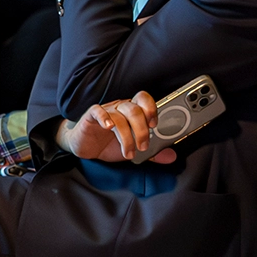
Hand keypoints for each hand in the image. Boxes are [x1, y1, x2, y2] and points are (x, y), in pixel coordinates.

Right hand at [56, 90, 175, 164]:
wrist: (85, 147)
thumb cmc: (109, 145)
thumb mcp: (133, 150)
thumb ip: (152, 153)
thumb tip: (171, 156)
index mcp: (132, 111)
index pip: (143, 99)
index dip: (151, 108)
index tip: (154, 125)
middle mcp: (120, 108)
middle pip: (134, 110)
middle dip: (142, 130)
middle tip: (143, 147)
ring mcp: (105, 111)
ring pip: (119, 116)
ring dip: (127, 136)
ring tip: (129, 152)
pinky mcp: (90, 117)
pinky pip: (98, 111)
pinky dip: (104, 118)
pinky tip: (109, 128)